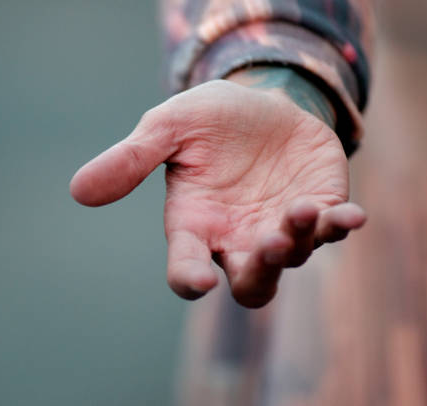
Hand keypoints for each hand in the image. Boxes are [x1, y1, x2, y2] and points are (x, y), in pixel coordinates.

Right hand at [70, 72, 364, 307]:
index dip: (190, 278)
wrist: (261, 101)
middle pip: (249, 285)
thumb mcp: (167, 128)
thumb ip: (130, 160)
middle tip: (264, 245)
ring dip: (297, 241)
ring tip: (300, 207)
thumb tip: (78, 190)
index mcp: (195, 224)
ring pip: (289, 260)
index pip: (187, 267)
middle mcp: (237, 237)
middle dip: (258, 273)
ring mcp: (279, 227)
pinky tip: (348, 215)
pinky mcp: (318, 208)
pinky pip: (330, 230)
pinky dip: (338, 227)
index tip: (197, 281)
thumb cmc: (208, 120)